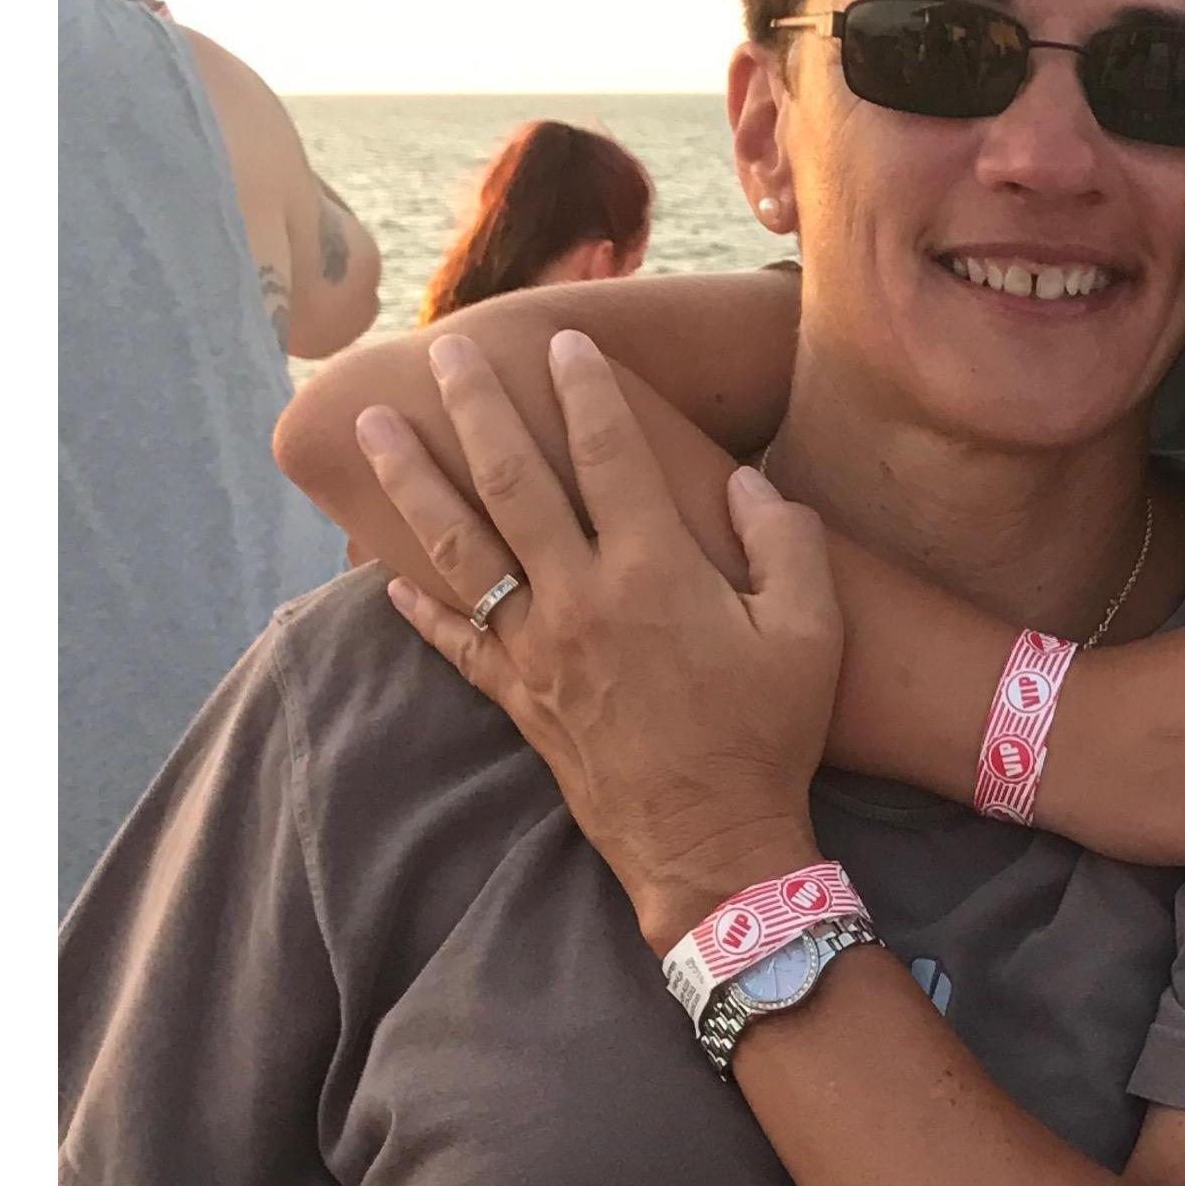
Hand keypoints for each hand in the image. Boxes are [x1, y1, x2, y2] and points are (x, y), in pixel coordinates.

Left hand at [364, 329, 841, 943]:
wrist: (712, 844)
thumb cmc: (768, 737)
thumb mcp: (812, 634)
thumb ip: (785, 543)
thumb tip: (747, 483)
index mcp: (655, 571)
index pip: (608, 454)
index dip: (586, 391)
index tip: (566, 342)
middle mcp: (580, 598)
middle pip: (511, 480)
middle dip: (476, 407)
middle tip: (444, 351)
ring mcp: (537, 650)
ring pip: (458, 546)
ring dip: (411, 480)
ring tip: (372, 426)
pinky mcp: (518, 699)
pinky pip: (454, 641)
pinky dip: (419, 606)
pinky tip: (386, 577)